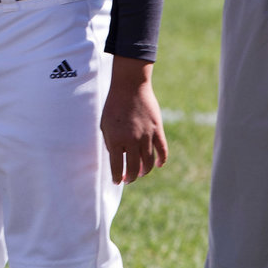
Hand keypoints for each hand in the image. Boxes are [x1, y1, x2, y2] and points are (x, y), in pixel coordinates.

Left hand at [101, 57, 167, 183]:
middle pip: (133, 168)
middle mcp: (130, 140)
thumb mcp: (105, 124)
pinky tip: (158, 165)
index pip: (116, 166)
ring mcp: (145, 136)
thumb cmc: (113, 105)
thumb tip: (118, 158)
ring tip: (141, 172)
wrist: (129, 87)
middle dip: (131, 177)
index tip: (117, 181)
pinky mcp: (157, 130)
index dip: (117, 177)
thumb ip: (110, 142)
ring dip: (145, 171)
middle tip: (129, 179)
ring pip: (148, 162)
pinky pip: (162, 151)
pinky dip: (162, 160)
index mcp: (115, 139)